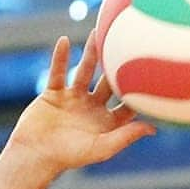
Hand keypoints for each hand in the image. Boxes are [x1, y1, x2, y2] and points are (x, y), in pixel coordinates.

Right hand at [8, 32, 154, 175]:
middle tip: (128, 43)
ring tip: (97, 32)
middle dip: (116, 66)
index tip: (152, 74)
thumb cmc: (71, 156)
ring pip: (84, 71)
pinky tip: (64, 40)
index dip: (138, 93)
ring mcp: (72, 99)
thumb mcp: (102, 147)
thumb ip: (126, 136)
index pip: (126, 104)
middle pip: (107, 82)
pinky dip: (60, 57)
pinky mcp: (53, 93)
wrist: (36, 155)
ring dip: (90, 53)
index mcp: (106, 122)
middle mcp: (91, 108)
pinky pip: (58, 71)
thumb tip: (153, 128)